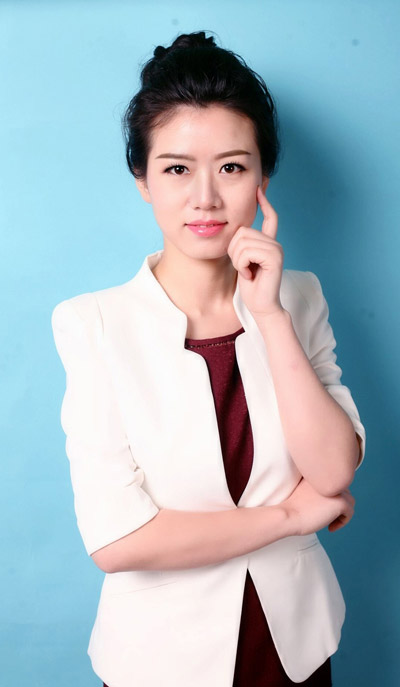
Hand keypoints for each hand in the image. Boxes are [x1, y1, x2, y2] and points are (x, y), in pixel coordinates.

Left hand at [227, 186, 283, 317]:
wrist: (261, 305)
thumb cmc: (250, 286)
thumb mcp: (242, 260)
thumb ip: (241, 245)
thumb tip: (236, 231)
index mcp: (268, 241)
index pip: (270, 216)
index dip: (263, 201)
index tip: (260, 186)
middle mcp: (274, 242)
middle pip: (242, 232)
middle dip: (234, 252)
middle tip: (244, 267)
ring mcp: (276, 249)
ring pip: (242, 242)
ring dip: (238, 260)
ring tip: (247, 272)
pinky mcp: (274, 257)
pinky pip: (247, 252)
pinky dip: (242, 265)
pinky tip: (251, 275)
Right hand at [280, 478, 355, 535]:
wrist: (288, 515)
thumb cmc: (292, 507)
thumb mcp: (306, 490)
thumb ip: (319, 489)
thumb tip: (333, 500)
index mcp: (320, 473)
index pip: (335, 482)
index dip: (331, 497)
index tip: (321, 508)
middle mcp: (329, 477)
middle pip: (344, 491)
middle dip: (338, 504)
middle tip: (326, 516)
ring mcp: (336, 489)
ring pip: (349, 501)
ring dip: (341, 513)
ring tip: (329, 522)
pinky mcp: (340, 502)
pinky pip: (350, 512)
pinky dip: (342, 522)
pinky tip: (330, 527)